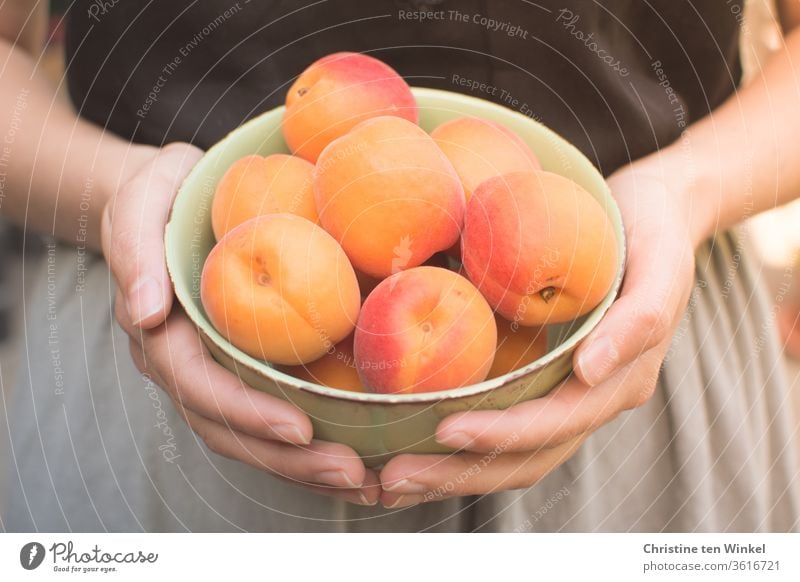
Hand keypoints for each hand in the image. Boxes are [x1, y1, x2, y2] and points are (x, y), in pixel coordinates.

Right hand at [102, 142, 378, 505]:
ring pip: (252, 434)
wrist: (174, 198)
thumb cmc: (161, 195)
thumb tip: (144, 312)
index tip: (299, 428)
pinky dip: (308, 441)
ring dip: (303, 464)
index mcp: (161, 335)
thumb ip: (133, 248)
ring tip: (361, 477)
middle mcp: (187, 365)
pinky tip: (355, 451)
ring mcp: (216, 370)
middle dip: (287, 459)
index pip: (199, 387)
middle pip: (229, 429)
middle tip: (350, 472)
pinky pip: (273, 411)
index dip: (246, 413)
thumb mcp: (139, 202)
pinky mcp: (246, 365)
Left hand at [378, 161, 698, 507]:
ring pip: (511, 456)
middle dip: (461, 474)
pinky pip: (503, 425)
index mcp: (620, 382)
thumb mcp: (661, 263)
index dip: (503, 434)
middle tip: (395, 477)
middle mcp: (592, 400)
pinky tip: (414, 445)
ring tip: (392, 479)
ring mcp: (567, 397)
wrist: (652, 218)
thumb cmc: (652, 233)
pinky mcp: (544, 383)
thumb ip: (641, 318)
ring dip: (452, 473)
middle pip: (526, 458)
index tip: (444, 430)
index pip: (556, 424)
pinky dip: (460, 448)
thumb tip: (588, 370)